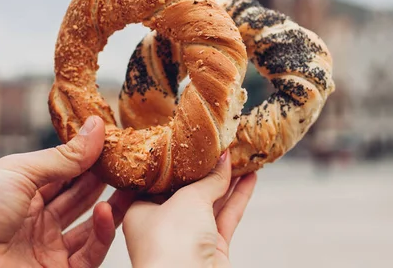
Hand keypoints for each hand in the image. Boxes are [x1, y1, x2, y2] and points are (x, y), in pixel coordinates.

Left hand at [0, 116, 132, 267]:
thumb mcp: (20, 171)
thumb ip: (64, 157)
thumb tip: (97, 127)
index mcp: (25, 190)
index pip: (67, 172)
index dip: (91, 158)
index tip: (117, 143)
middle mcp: (38, 218)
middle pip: (81, 197)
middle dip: (106, 180)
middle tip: (132, 163)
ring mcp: (46, 247)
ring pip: (90, 226)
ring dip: (112, 206)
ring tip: (132, 185)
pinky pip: (88, 254)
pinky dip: (101, 233)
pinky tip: (105, 211)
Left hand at [123, 150, 256, 267]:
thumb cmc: (171, 244)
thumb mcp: (188, 199)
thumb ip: (209, 179)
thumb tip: (224, 159)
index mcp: (140, 211)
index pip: (159, 179)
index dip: (176, 160)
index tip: (191, 141)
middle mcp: (162, 225)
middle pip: (187, 189)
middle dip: (205, 168)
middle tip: (221, 144)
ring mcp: (188, 239)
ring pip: (210, 202)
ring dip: (227, 180)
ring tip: (242, 154)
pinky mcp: (212, 250)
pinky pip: (226, 217)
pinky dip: (238, 197)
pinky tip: (251, 177)